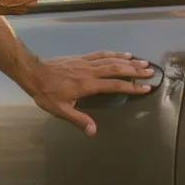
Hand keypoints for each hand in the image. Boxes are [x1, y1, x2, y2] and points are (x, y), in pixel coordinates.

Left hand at [28, 51, 153, 135]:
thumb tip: (93, 131)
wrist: (34, 73)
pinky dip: (114, 53)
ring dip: (128, 60)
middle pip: (116, 69)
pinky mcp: (82, 57)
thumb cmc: (47, 94)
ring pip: (111, 59)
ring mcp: (86, 62)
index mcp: (87, 85)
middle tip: (150, 72)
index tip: (145, 87)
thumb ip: (78, 120)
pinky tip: (123, 54)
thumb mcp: (61, 110)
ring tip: (142, 62)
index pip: (114, 85)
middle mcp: (90, 71)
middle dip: (134, 71)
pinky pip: (101, 54)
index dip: (131, 86)